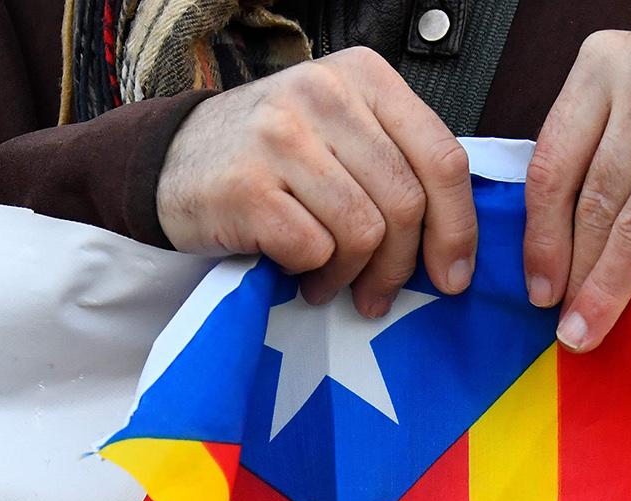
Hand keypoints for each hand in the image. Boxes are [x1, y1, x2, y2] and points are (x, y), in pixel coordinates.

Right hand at [156, 47, 477, 317]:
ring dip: (352, 274)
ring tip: (329, 280)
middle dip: (400, 265)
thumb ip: (398, 163)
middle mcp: (324, 95)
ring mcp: (282, 137)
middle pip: (405, 203)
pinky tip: (297, 271)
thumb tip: (455, 243)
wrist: (173, 162)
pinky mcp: (248, 186)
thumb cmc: (272, 158)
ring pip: (364, 232)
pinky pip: (315, 250)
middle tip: (378, 293)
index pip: (442, 158)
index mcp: (363, 76)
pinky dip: (312, 274)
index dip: (457, 227)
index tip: (453, 274)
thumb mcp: (342, 132)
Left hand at [524, 30, 630, 350]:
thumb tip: (555, 259)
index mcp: (605, 63)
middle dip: (581, 275)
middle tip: (571, 327)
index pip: (555, 165)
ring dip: (618, 283)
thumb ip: (590, 155)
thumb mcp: (627, 102)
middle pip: (600, 199)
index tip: (539, 291)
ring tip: (601, 323)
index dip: (543, 239)